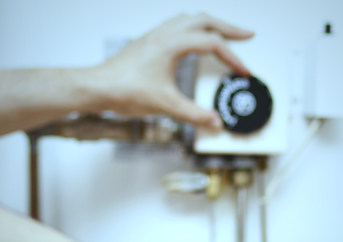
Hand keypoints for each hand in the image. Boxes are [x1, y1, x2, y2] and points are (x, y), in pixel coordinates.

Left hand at [92, 13, 254, 129]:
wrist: (96, 87)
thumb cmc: (122, 90)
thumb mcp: (165, 105)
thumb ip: (194, 114)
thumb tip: (214, 122)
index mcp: (171, 43)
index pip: (212, 44)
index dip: (232, 58)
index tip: (242, 71)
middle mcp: (164, 33)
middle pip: (205, 20)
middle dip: (228, 28)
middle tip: (246, 35)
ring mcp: (154, 35)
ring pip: (189, 18)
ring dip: (209, 24)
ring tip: (223, 34)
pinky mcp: (147, 42)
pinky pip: (175, 25)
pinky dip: (192, 29)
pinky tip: (192, 41)